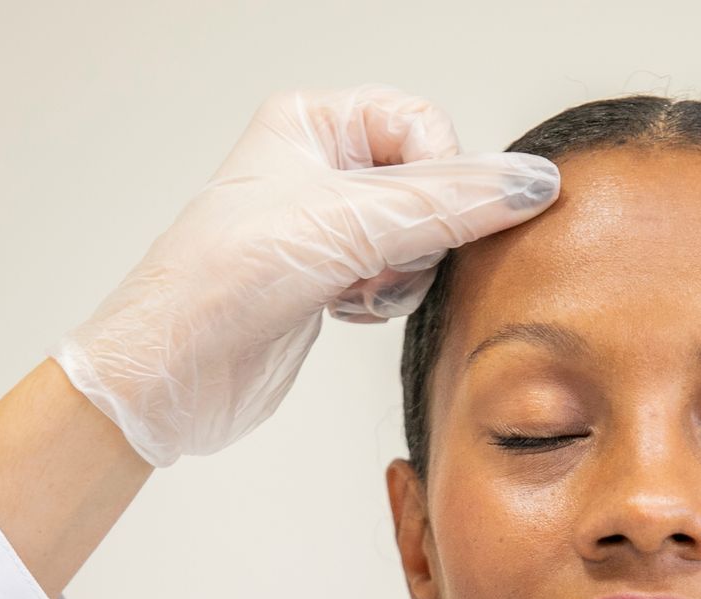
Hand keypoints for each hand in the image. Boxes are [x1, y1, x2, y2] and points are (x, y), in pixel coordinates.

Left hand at [51, 85, 559, 465]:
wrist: (170, 374)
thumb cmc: (219, 284)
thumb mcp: (343, 227)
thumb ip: (446, 204)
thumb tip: (529, 184)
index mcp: (313, 122)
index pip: (425, 124)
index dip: (444, 176)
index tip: (436, 223)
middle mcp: (321, 165)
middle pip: (433, 183)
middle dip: (424, 232)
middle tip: (385, 261)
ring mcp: (328, 225)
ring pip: (423, 236)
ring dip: (405, 272)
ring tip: (359, 290)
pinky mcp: (333, 279)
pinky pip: (400, 277)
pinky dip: (387, 298)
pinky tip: (348, 310)